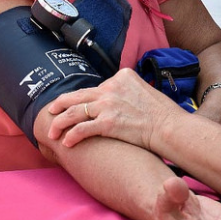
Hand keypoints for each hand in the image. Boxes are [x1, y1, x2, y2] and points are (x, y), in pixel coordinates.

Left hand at [47, 68, 180, 149]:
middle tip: (51, 110)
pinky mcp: (107, 123)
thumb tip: (121, 97)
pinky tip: (66, 142)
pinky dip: (71, 136)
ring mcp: (108, 105)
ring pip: (74, 112)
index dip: (87, 99)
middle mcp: (111, 88)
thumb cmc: (162, 113)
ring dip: (59, 122)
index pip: (97, 87)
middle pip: (78, 95)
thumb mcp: (144, 90)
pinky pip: (82, 129)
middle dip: (60, 104)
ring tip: (52, 131)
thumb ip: (128, 90)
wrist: (169, 127)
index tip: (79, 106)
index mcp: (121, 77)